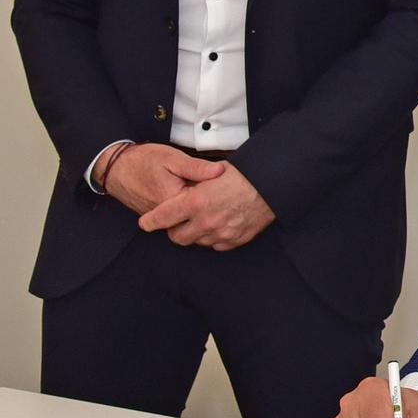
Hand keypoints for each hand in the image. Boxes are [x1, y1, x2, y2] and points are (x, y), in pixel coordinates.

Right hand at [100, 143, 224, 216]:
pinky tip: (189, 195)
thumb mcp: (172, 158)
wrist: (115, 168)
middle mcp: (167, 215)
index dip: (217, 191)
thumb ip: (196, 167)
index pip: (206, 202)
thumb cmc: (142, 160)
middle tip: (216, 187)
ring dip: (197, 207)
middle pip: (197, 213)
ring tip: (203, 191)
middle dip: (209, 202)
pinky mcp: (157, 218)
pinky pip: (177, 218)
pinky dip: (186, 209)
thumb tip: (220, 171)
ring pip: (188, 217)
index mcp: (174, 199)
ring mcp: (161, 219)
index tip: (224, 181)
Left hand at [136, 161, 273, 248]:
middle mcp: (205, 222)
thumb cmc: (244, 174)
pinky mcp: (234, 240)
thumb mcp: (213, 172)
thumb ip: (194, 184)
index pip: (162, 217)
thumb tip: (182, 189)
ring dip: (195, 233)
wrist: (272, 184)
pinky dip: (213, 237)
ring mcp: (220, 233)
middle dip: (174, 229)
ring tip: (203, 219)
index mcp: (195, 202)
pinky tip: (219, 224)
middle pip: (177, 237)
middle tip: (178, 220)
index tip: (145, 223)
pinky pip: (215, 245)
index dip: (150, 221)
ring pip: (196, 242)